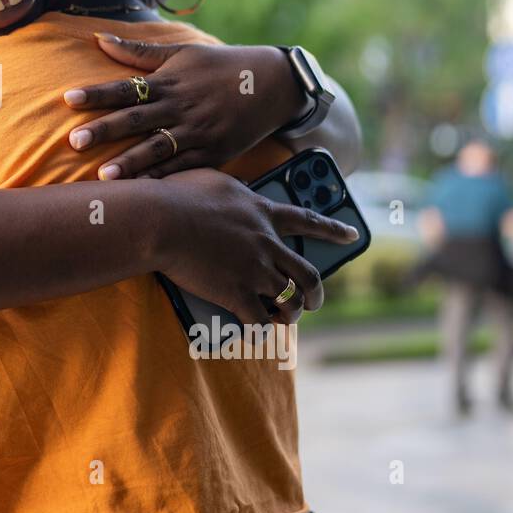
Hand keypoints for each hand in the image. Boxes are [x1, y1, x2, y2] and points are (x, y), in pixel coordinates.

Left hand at [64, 37, 308, 178]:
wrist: (273, 85)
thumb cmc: (221, 67)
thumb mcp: (182, 53)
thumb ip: (138, 52)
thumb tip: (98, 39)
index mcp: (169, 82)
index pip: (125, 87)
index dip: (96, 94)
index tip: (68, 98)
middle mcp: (180, 108)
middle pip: (136, 120)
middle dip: (105, 130)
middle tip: (73, 141)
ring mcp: (197, 133)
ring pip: (158, 149)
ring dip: (131, 163)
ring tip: (104, 176)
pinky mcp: (213, 154)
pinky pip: (184, 169)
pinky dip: (164, 181)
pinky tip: (142, 194)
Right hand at [153, 169, 359, 325]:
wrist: (160, 220)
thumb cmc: (178, 195)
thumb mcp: (213, 180)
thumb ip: (233, 188)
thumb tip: (237, 189)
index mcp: (263, 213)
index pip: (308, 221)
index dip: (333, 230)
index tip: (352, 235)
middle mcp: (267, 243)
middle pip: (308, 272)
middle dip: (316, 290)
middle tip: (315, 298)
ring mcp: (255, 270)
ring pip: (292, 300)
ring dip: (294, 313)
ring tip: (289, 318)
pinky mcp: (237, 293)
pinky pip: (261, 320)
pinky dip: (263, 329)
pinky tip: (260, 332)